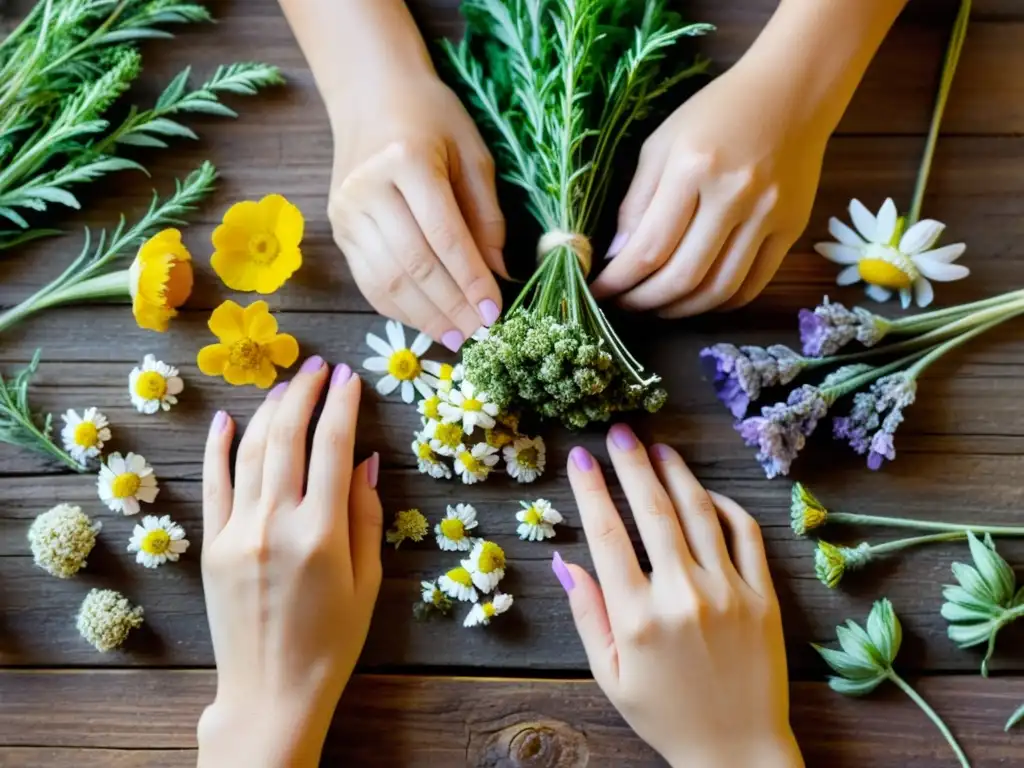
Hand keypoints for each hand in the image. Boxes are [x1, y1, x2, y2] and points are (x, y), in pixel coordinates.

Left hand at [197, 357, 382, 766]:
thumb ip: (367, 517)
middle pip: (288, 437)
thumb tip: (364, 461)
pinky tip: (227, 419)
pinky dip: (218, 447)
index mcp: (322, 534)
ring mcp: (237, 533)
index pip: (332, 448)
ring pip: (250, 452)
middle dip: (305, 393)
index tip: (350, 377)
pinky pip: (213, 484)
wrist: (271, 692)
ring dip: (269, 410)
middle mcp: (276, 524)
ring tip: (287, 384)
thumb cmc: (332, 643)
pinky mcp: (211, 546)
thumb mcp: (368, 582)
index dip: (343, 405)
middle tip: (319, 366)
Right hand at [328, 63, 505, 351]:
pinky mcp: (339, 229)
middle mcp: (369, 187)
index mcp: (407, 159)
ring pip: (387, 280)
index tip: (494, 312)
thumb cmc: (432, 120)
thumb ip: (487, 215)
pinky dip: (400, 309)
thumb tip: (498, 274)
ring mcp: (347, 211)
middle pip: (413, 264)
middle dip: (450, 305)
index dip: (470, 279)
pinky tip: (427, 322)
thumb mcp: (473, 154)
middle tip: (479, 334)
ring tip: (457, 337)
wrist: (371, 97)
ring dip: (425, 316)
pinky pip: (369, 281)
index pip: (444, 235)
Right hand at [555, 425, 802, 767]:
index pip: (607, 536)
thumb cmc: (665, 715)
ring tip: (659, 449)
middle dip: (632, 465)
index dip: (591, 490)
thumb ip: (588, 615)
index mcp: (639, 617)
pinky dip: (726, 506)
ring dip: (677, 474)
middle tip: (619, 434)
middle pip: (653, 511)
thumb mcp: (610, 675)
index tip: (580, 458)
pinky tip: (707, 492)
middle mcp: (683, 596)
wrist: (737, 751)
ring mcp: (729, 593)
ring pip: (699, 514)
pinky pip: (745, 535)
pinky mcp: (764, 597)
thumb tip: (564, 562)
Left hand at [590, 59, 825, 316]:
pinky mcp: (792, 228)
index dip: (618, 281)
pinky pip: (753, 284)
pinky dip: (721, 302)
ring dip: (681, 310)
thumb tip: (618, 257)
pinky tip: (698, 298)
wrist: (793, 91)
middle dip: (644, 302)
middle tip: (624, 305)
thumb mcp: (661, 143)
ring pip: (718, 290)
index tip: (599, 293)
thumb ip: (636, 202)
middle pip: (682, 276)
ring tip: (657, 307)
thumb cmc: (717, 113)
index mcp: (693, 167)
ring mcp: (768, 215)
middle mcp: (734, 195)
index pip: (648, 247)